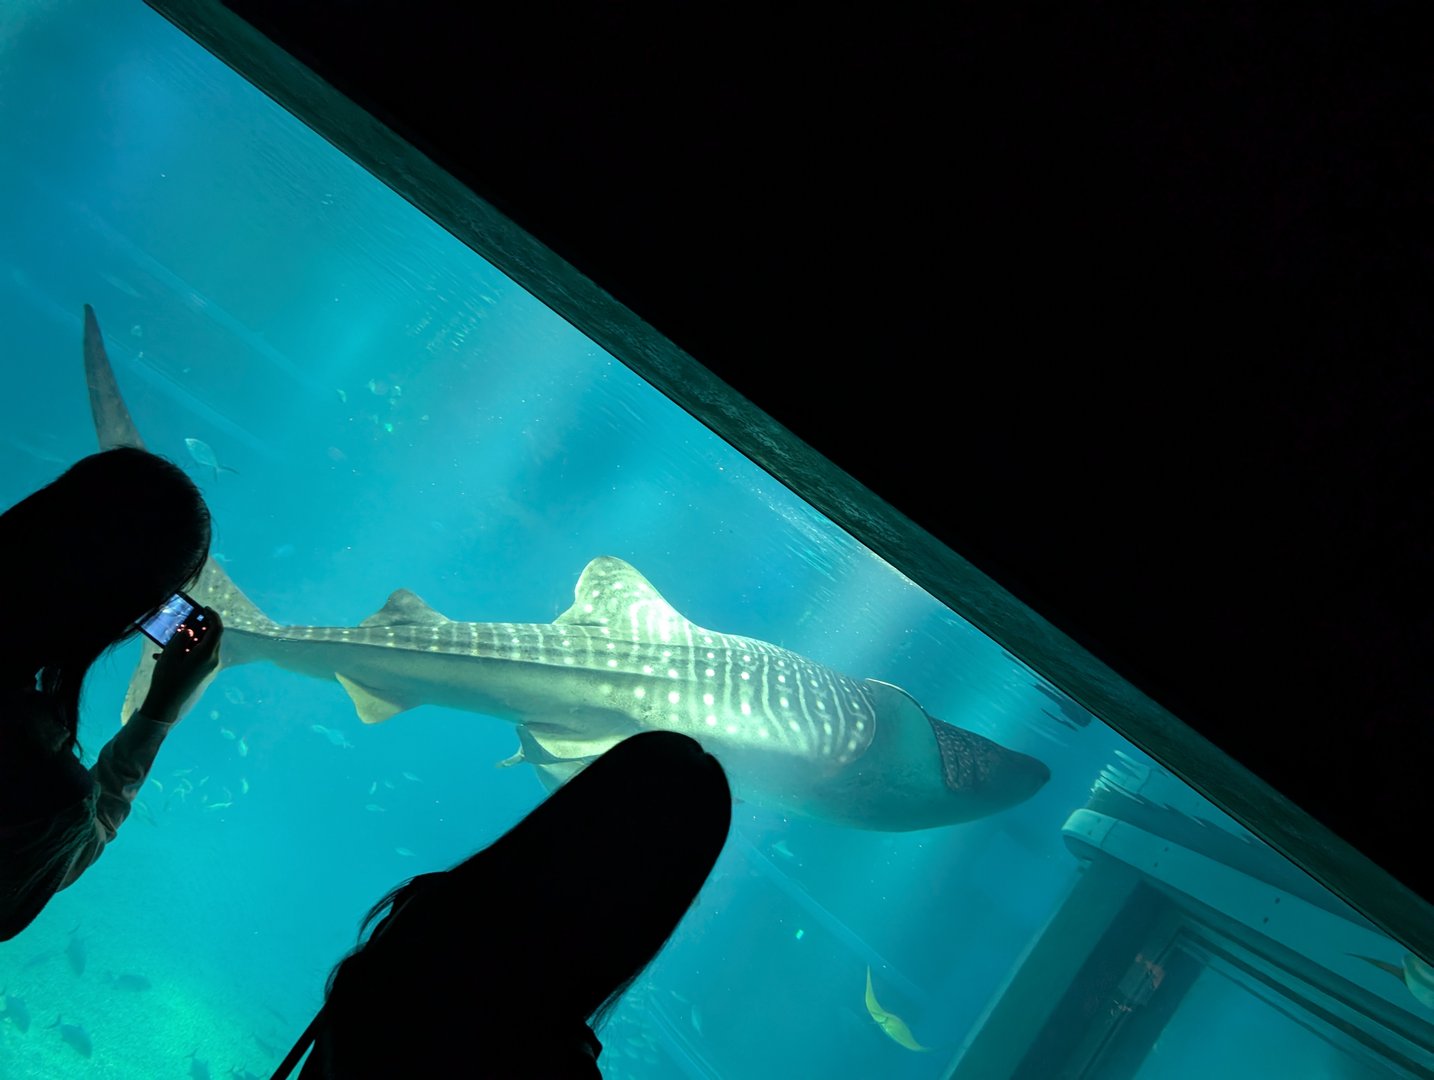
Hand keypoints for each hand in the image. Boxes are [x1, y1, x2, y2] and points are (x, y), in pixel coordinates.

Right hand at [141, 606, 223, 721]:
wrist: (166, 703)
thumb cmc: (167, 678)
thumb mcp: (171, 654)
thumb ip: (181, 638)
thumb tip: (189, 630)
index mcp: (207, 653)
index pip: (217, 629)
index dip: (212, 616)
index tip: (204, 608)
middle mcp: (212, 660)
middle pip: (212, 637)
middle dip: (201, 626)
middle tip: (187, 620)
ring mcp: (209, 667)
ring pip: (205, 646)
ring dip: (192, 638)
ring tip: (175, 636)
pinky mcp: (203, 672)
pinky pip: (199, 655)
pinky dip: (188, 650)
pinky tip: (167, 654)